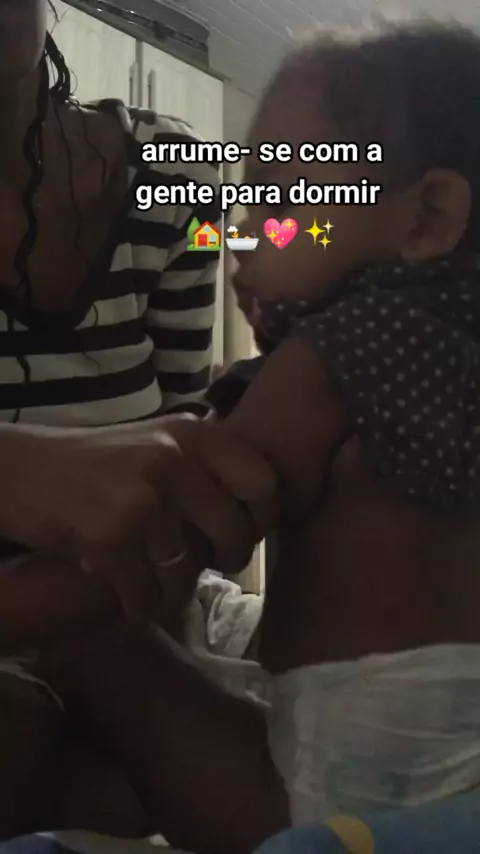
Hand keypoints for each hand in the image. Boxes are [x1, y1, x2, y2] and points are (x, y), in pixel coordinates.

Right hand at [4, 418, 276, 620]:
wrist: (24, 472)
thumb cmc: (96, 462)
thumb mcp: (158, 441)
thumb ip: (205, 463)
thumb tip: (264, 501)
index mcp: (192, 436)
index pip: (264, 481)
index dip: (264, 515)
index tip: (248, 529)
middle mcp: (174, 463)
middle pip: (235, 532)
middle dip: (228, 558)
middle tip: (212, 562)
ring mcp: (143, 503)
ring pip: (188, 572)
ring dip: (176, 590)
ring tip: (161, 584)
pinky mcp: (110, 541)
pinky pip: (148, 597)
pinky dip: (142, 607)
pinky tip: (133, 598)